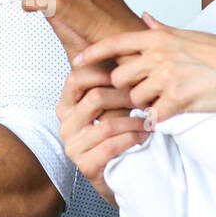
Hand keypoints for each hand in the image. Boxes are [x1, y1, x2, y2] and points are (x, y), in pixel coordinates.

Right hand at [56, 65, 149, 208]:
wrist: (119, 174)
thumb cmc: (116, 134)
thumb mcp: (110, 106)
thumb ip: (110, 83)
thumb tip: (129, 42)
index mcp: (66, 105)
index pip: (76, 78)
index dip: (103, 73)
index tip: (127, 76)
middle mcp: (65, 124)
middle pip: (95, 98)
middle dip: (126, 97)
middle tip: (147, 98)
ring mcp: (73, 146)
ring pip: (107, 124)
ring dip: (134, 121)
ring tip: (149, 121)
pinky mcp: (85, 166)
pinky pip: (110, 146)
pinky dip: (131, 139)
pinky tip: (143, 136)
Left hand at [73, 13, 215, 123]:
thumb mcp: (189, 35)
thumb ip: (162, 29)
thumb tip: (145, 17)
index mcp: (160, 38)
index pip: (116, 43)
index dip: (94, 53)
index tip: (78, 61)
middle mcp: (160, 55)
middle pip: (120, 77)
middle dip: (128, 88)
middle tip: (146, 92)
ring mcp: (167, 77)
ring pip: (136, 98)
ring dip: (147, 104)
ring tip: (167, 100)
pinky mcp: (178, 99)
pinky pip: (154, 115)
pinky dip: (161, 118)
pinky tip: (174, 112)